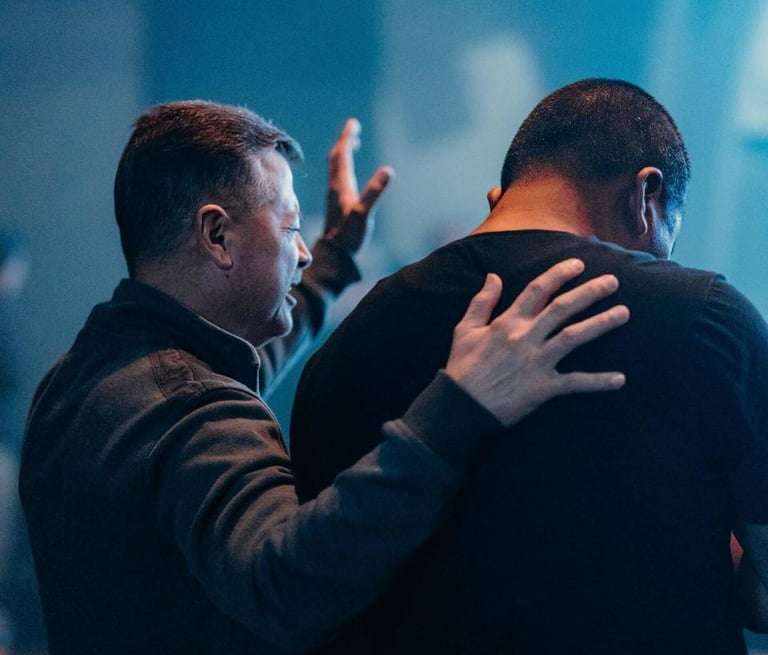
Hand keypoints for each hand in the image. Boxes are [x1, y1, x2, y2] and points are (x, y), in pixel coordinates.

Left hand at [324, 118, 393, 254]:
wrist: (335, 254)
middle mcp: (335, 187)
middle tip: (353, 128)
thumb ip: (374, 192)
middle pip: (337, 158)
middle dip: (345, 141)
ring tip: (352, 144)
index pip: (341, 155)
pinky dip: (344, 169)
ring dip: (343, 154)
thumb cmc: (349, 236)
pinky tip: (349, 174)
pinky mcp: (337, 204)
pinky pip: (339, 179)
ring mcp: (335, 196)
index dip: (347, 138)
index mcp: (340, 185)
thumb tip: (388, 170)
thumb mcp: (363, 213)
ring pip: (336, 168)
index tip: (353, 123)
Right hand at [445, 259, 629, 425]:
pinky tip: (620, 379)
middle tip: (613, 281)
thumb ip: (482, 301)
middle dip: (590, 292)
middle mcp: (526, 337)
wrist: (460, 406)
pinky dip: (598, 381)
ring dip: (601, 323)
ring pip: (574, 337)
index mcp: (508, 322)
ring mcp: (536, 362)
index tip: (578, 264)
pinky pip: (574, 383)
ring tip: (623, 313)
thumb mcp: (465, 329)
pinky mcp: (542, 387)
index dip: (559, 274)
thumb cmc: (462, 367)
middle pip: (563, 308)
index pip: (538, 290)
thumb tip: (493, 276)